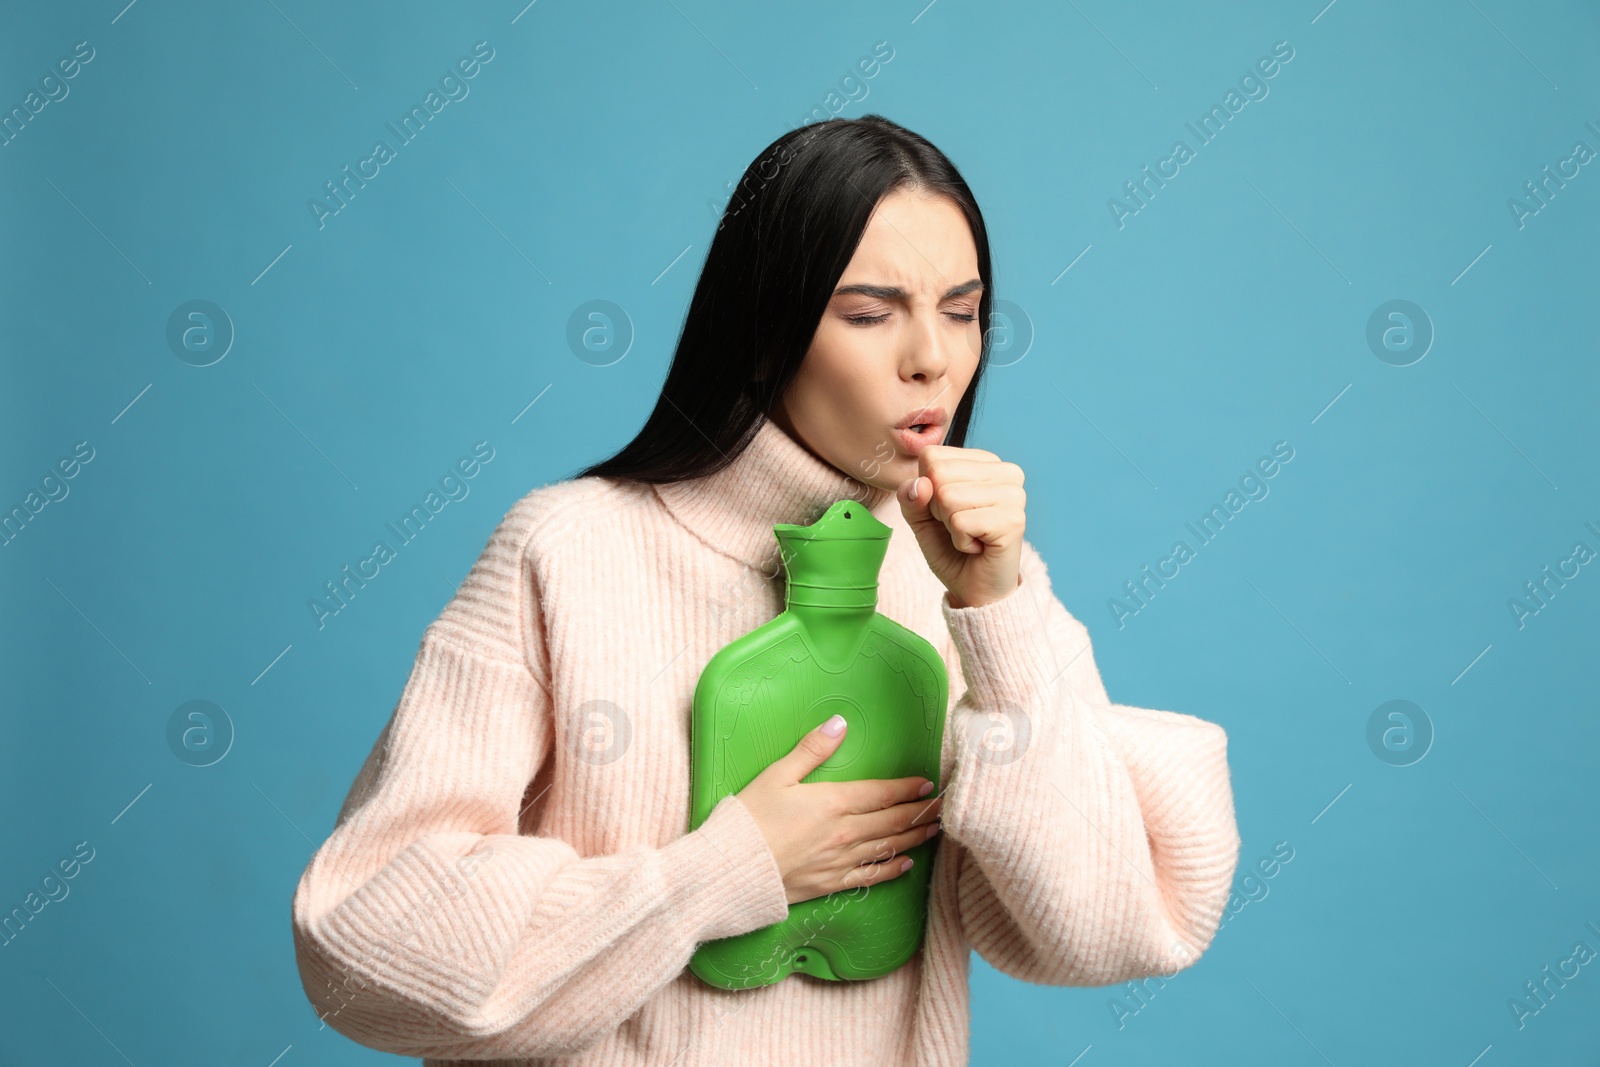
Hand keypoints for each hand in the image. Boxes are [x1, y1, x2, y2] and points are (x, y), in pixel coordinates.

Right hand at [735, 715, 943, 905]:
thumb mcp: (776, 776)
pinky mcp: (831, 883)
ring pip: (888, 847)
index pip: (882, 793)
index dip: (908, 788)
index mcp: (834, 802)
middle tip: (941, 807)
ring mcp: (840, 861)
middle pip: (893, 821)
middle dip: (920, 812)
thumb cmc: (749, 819)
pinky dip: (891, 869)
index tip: (927, 784)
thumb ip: (811, 750)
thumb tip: (839, 723)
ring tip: (933, 831)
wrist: (731, 871)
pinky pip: (871, 876)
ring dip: (914, 838)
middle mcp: (845, 833)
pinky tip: (905, 864)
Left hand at [896, 444, 1025, 608]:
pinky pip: (961, 522)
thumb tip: (919, 484)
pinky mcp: (1013, 520)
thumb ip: (912, 497)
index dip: (928, 490)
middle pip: (938, 474)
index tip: (949, 511)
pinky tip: (979, 547)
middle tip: (961, 526)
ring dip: (950, 526)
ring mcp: (1013, 494)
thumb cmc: (952, 549)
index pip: (931, 456)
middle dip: (938, 509)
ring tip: (971, 536)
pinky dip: (961, 541)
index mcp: (985, 462)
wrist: (976, 589)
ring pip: (948, 497)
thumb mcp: (921, 518)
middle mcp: (1006, 472)